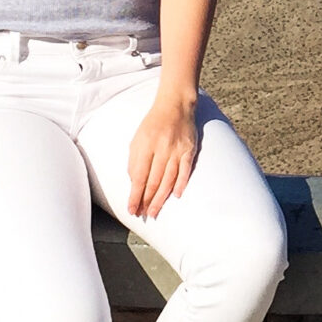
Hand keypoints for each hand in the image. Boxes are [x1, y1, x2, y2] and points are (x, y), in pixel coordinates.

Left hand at [128, 88, 201, 218]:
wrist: (175, 105)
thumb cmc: (153, 124)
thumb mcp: (137, 139)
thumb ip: (134, 161)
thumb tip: (134, 183)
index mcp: (145, 145)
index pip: (139, 176)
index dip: (135, 195)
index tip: (131, 209)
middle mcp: (162, 148)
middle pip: (154, 181)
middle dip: (146, 200)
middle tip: (143, 215)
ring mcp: (178, 149)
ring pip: (168, 179)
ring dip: (161, 198)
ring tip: (154, 211)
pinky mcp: (190, 149)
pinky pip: (186, 170)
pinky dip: (181, 183)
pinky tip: (175, 196)